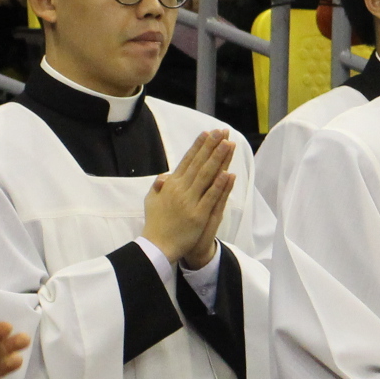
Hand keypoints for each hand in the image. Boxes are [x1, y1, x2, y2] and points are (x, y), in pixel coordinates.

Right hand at [143, 128, 232, 268]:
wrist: (156, 247)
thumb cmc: (156, 224)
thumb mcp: (151, 201)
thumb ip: (158, 187)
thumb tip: (164, 175)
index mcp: (171, 185)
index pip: (187, 161)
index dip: (198, 146)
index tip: (208, 133)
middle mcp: (180, 190)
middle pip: (199, 164)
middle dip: (211, 146)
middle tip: (222, 131)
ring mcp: (190, 202)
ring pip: (206, 176)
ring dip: (218, 159)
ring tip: (228, 144)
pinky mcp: (198, 215)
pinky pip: (211, 197)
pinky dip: (220, 185)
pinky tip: (228, 173)